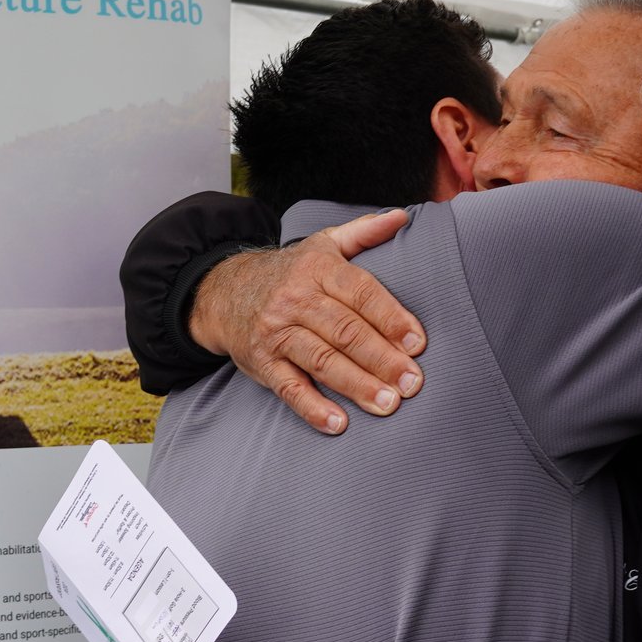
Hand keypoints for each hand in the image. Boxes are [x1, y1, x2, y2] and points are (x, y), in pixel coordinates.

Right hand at [186, 209, 425, 432]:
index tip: (417, 343)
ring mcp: (276, 333)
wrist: (224, 292)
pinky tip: (338, 424)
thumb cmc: (289, 272)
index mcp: (317, 269)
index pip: (359, 292)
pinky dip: (312, 408)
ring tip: (387, 403)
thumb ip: (364, 232)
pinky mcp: (261, 362)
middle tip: (412, 382)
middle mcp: (295, 299)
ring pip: (321, 360)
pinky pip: (288, 387)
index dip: (390, 318)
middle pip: (344, 331)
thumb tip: (402, 217)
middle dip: (381, 358)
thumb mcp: (323, 244)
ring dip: (356, 384)